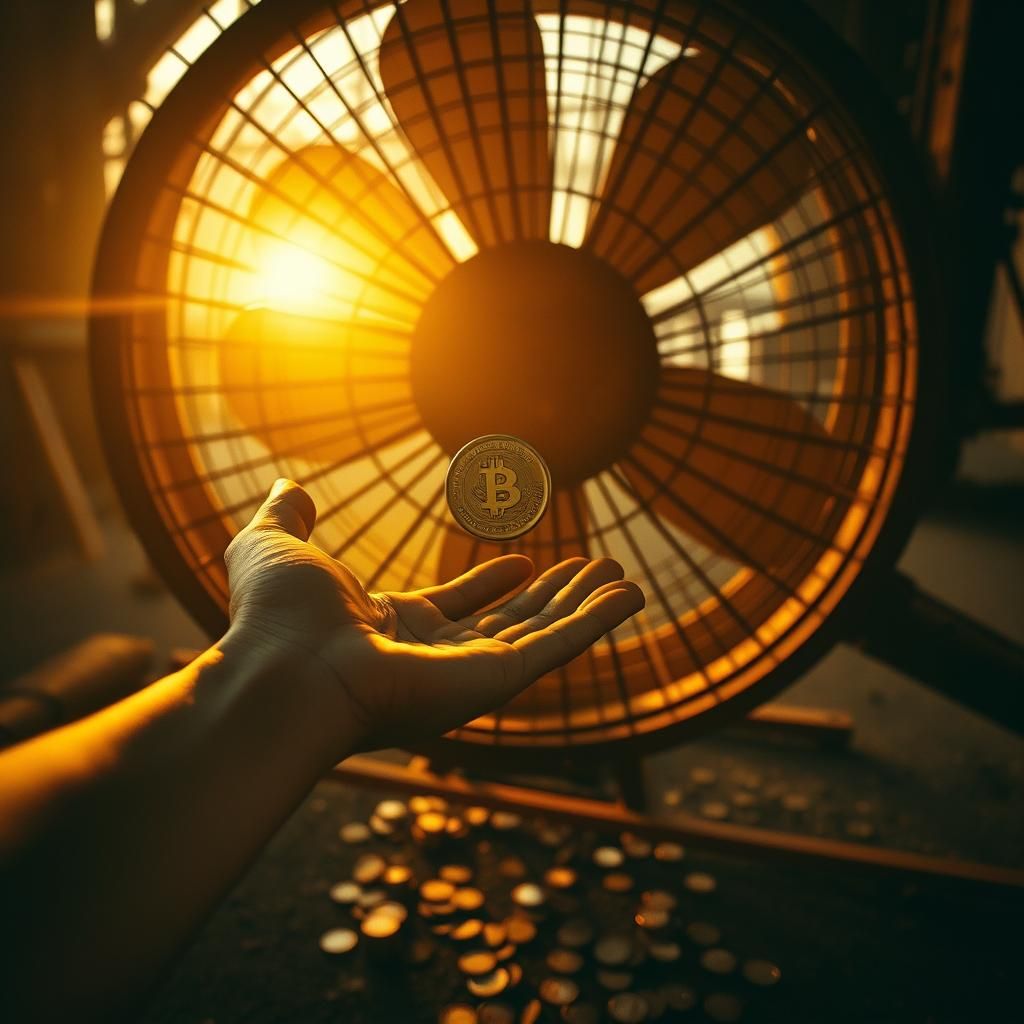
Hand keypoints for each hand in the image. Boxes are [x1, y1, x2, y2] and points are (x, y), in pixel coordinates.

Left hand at [225, 480, 644, 750]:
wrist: (285, 670)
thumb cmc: (277, 617)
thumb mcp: (275, 544)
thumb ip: (289, 515)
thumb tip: (289, 483)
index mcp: (392, 628)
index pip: (456, 607)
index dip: (491, 584)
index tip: (523, 561)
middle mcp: (434, 658)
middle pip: (511, 623)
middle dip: (554, 597)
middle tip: (592, 567)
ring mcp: (468, 674)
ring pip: (543, 636)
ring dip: (586, 607)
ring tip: (624, 576)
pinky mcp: (495, 683)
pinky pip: (558, 648)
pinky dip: (598, 622)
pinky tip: (629, 596)